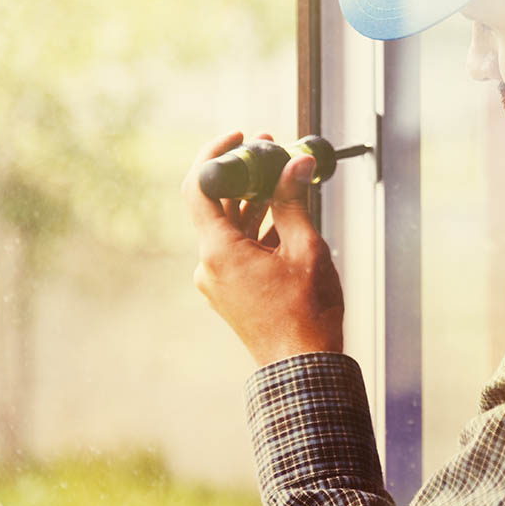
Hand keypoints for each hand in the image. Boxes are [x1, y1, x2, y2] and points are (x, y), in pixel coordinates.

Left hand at [183, 131, 343, 366]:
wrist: (302, 367)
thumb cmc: (306, 312)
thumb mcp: (305, 248)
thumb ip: (294, 202)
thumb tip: (296, 162)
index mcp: (219, 252)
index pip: (199, 188)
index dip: (216, 156)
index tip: (241, 138)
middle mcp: (210, 265)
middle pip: (218, 205)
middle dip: (246, 175)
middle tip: (274, 150)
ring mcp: (219, 280)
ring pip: (232, 227)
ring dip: (257, 201)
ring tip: (288, 178)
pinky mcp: (232, 291)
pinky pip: (239, 248)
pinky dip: (259, 228)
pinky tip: (288, 216)